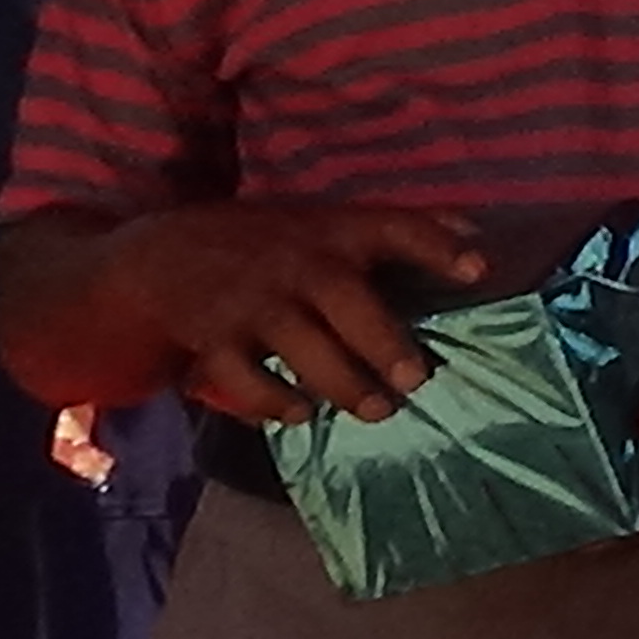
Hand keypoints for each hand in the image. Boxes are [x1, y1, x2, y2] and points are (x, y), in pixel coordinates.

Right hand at [94, 203, 477, 424]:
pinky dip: (271, 401)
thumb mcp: (325, 224)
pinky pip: (243, 377)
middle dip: (382, 341)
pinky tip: (299, 414)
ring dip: (341, 383)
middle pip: (345, 302)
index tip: (480, 269)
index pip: (394, 227)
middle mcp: (295, 264)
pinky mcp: (211, 339)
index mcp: (331, 231)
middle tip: (416, 379)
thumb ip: (395, 230)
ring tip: (377, 411)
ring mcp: (250, 302)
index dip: (437, 245)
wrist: (159, 259)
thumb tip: (476, 228)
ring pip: (300, 347)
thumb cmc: (268, 246)